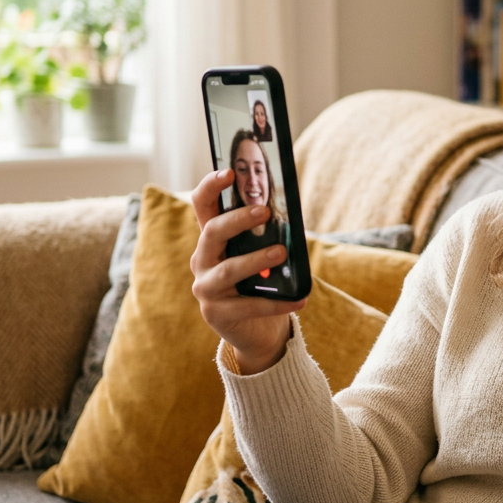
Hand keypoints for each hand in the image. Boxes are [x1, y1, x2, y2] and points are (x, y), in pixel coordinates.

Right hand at [190, 169, 306, 374]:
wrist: (257, 330)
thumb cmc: (261, 283)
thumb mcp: (263, 255)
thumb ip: (268, 236)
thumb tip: (292, 217)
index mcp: (212, 239)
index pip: (203, 205)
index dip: (210, 186)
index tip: (228, 172)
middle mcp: (202, 260)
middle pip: (212, 232)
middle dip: (238, 219)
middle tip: (265, 211)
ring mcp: (206, 287)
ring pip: (228, 269)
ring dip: (256, 259)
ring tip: (281, 252)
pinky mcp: (216, 313)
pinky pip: (249, 305)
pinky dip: (277, 302)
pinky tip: (300, 299)